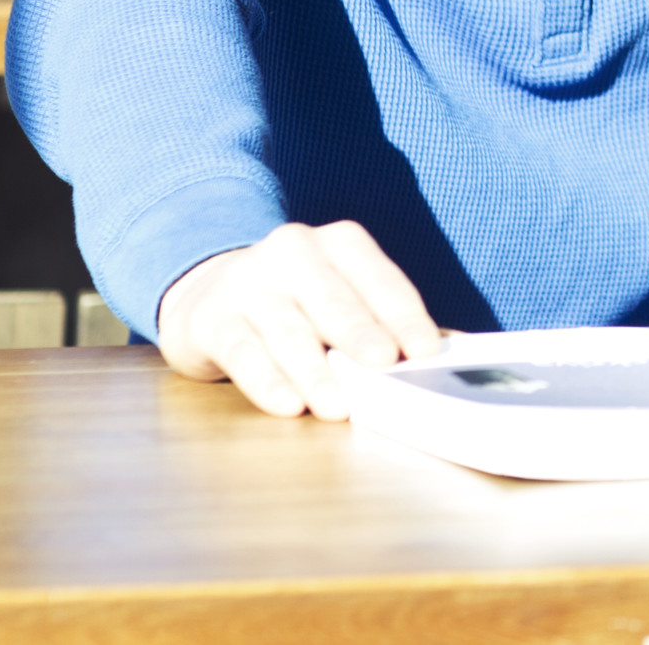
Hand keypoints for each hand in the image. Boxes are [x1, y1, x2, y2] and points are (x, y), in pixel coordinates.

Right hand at [155, 220, 446, 417]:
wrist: (209, 294)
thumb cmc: (298, 303)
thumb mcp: (341, 296)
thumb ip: (384, 321)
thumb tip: (439, 355)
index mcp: (340, 243)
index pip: (380, 280)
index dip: (405, 316)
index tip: (426, 349)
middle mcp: (294, 253)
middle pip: (334, 301)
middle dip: (361, 335)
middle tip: (384, 365)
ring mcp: (249, 282)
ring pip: (290, 332)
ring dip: (317, 372)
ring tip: (339, 406)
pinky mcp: (211, 319)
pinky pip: (244, 353)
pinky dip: (268, 382)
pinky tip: (288, 405)